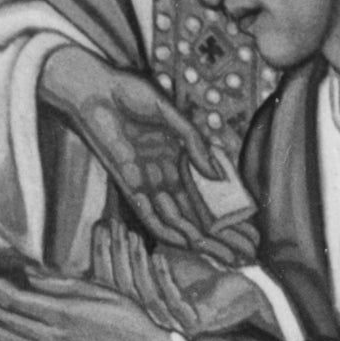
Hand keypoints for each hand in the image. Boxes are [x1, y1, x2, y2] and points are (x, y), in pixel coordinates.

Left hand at [37, 43, 223, 243]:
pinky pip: (149, 215)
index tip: (247, 225)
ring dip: (194, 234)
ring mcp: (147, 180)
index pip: (205, 187)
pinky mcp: (128, 185)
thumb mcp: (169, 112)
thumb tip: (217, 173)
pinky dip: (166, 229)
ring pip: (174, 216)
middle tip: (242, 248)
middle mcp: (164, 171)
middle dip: (215, 229)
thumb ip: (192, 141)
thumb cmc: (128, 92)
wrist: (92, 89)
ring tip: (218, 250)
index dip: (224, 206)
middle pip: (193, 208)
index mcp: (177, 153)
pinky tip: (186, 242)